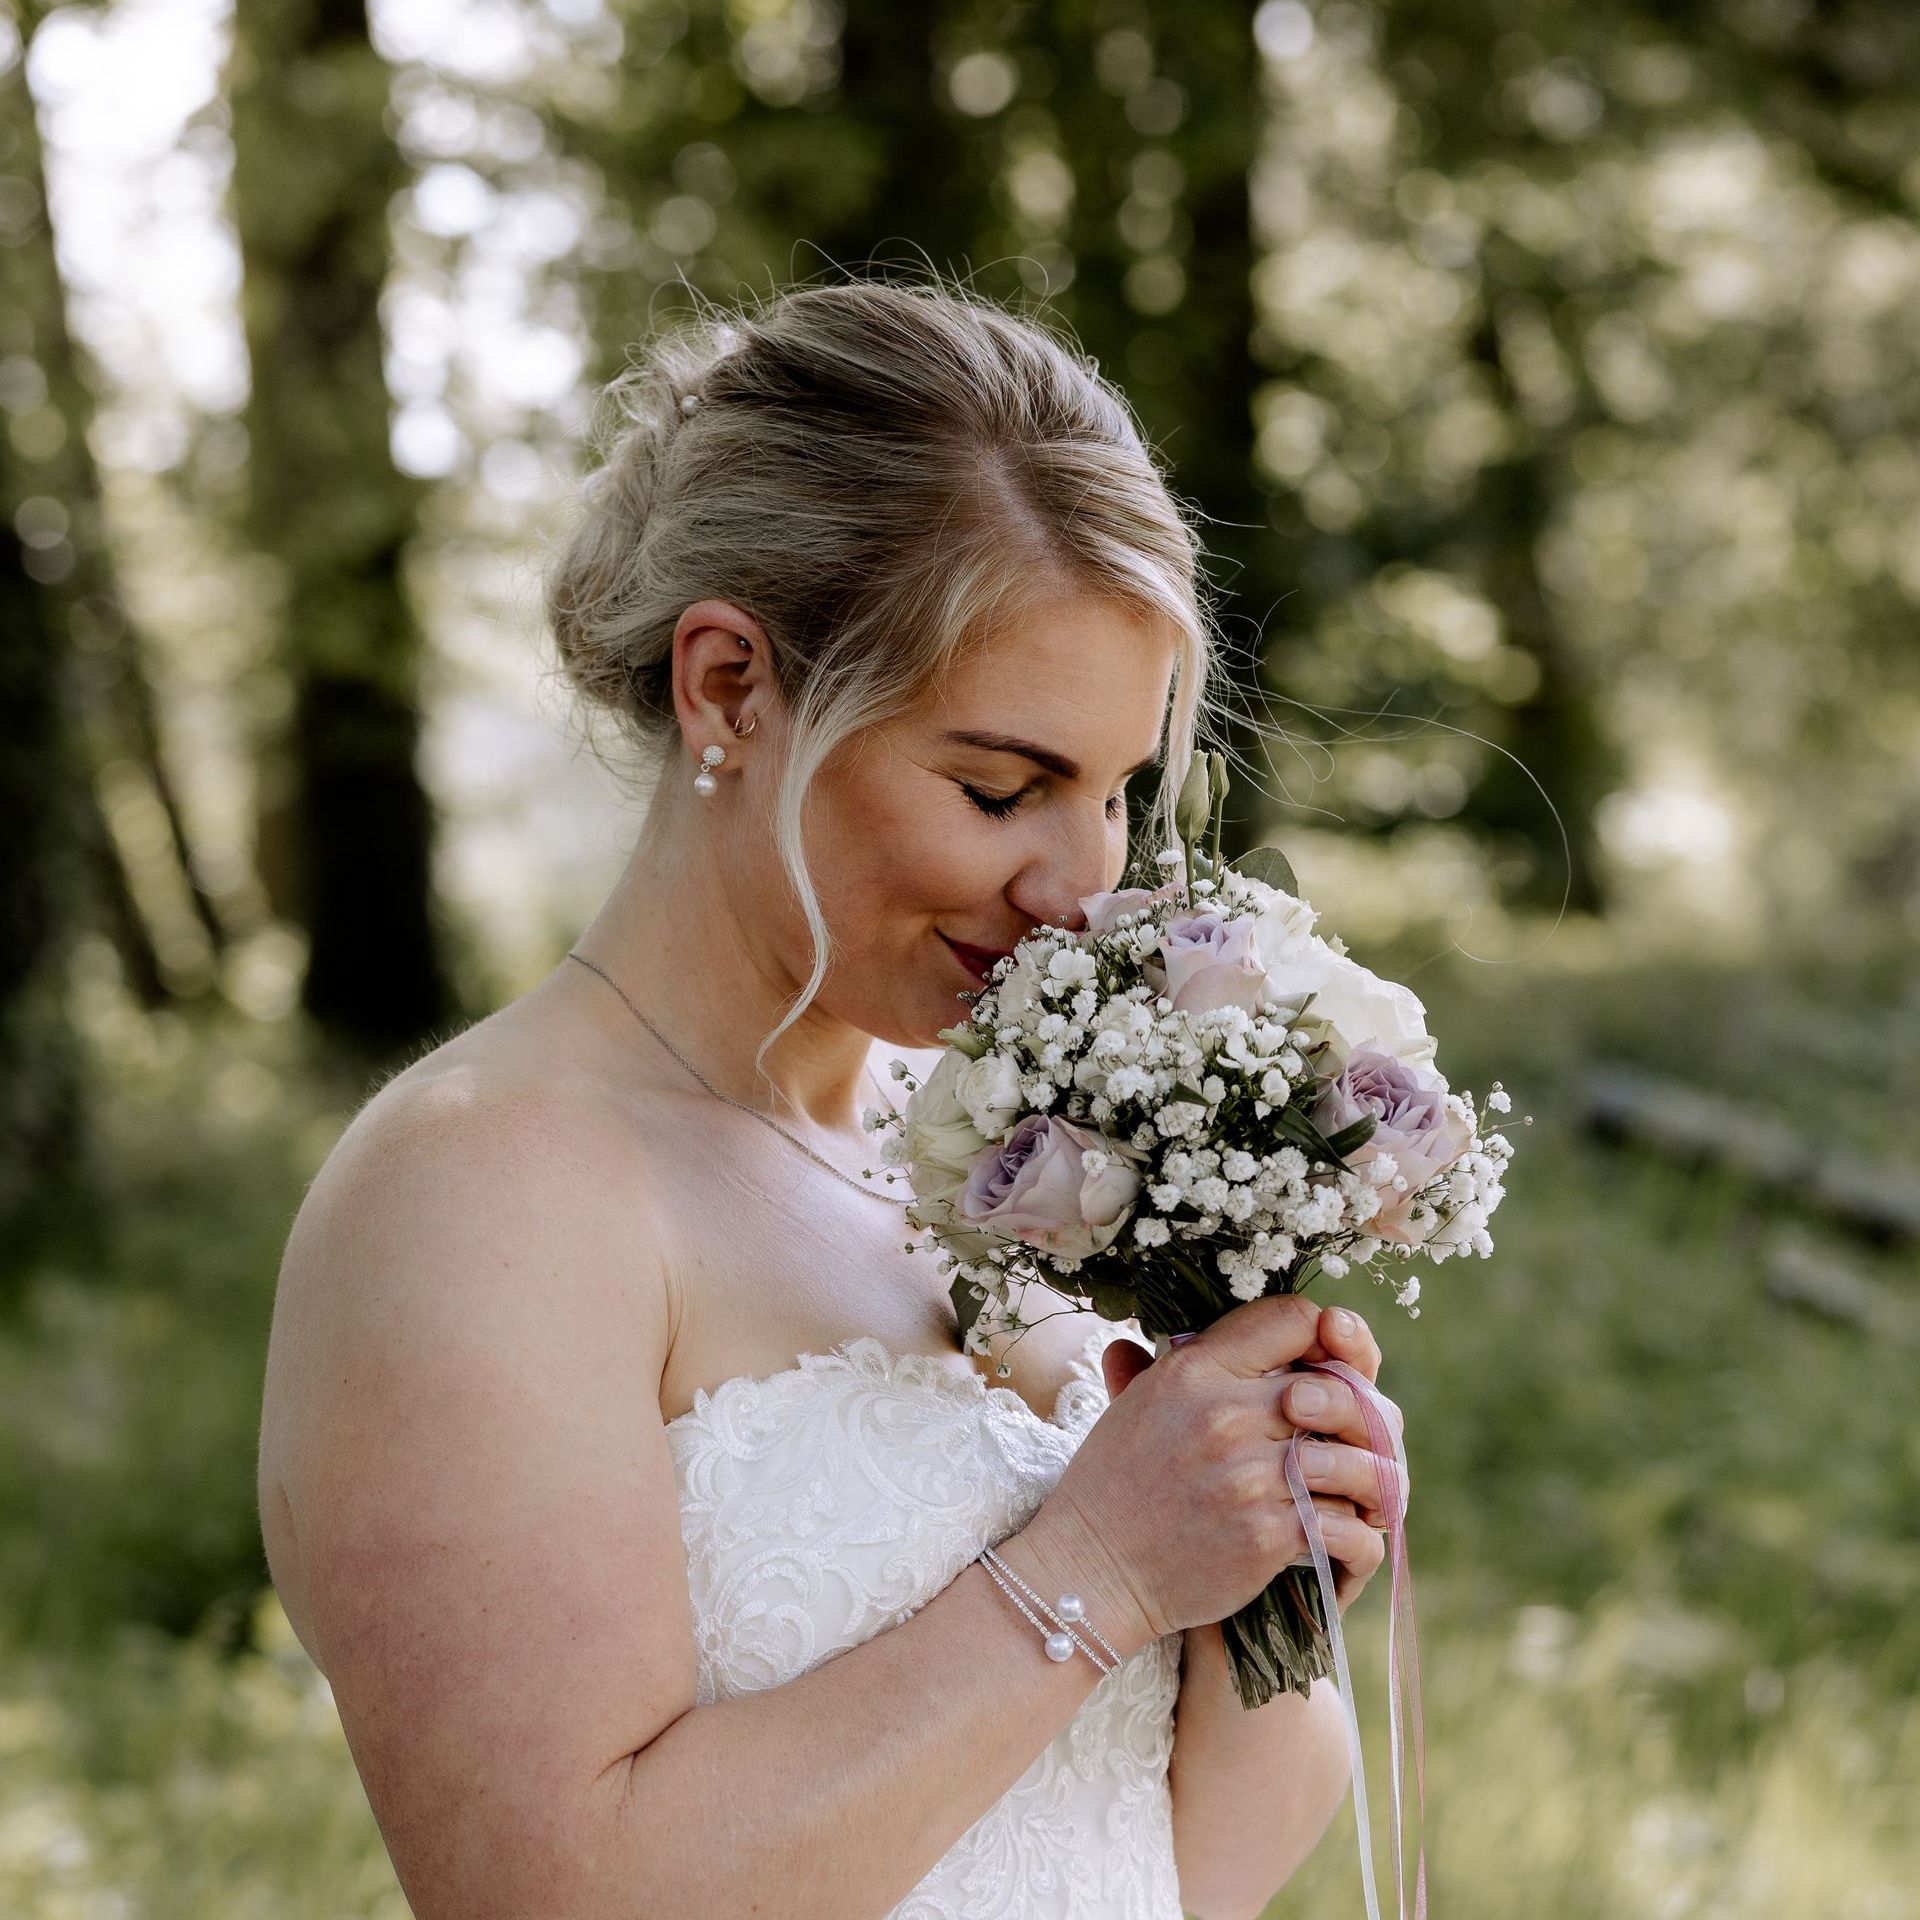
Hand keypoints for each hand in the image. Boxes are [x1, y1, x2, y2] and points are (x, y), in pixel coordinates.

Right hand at [1101, 1303, 1405, 1619]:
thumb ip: (1180, 1359)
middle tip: (1354, 1439)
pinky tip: (1339, 1537)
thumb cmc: (1115, 1482)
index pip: (1295, 1317)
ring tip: (1358, 1494)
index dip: (1322, 1338)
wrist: (1091, 1569)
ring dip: (1366, 1481)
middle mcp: (1225, 1414)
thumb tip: (1215, 1333)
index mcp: (1195, 1369)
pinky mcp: (1265, 1536)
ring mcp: (1248, 1476)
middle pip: (1340, 1388)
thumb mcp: (1140, 1400)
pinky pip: (1347, 1526)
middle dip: (1361, 1415)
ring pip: (1356, 1460)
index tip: (1321, 1368)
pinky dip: (1354, 1535)